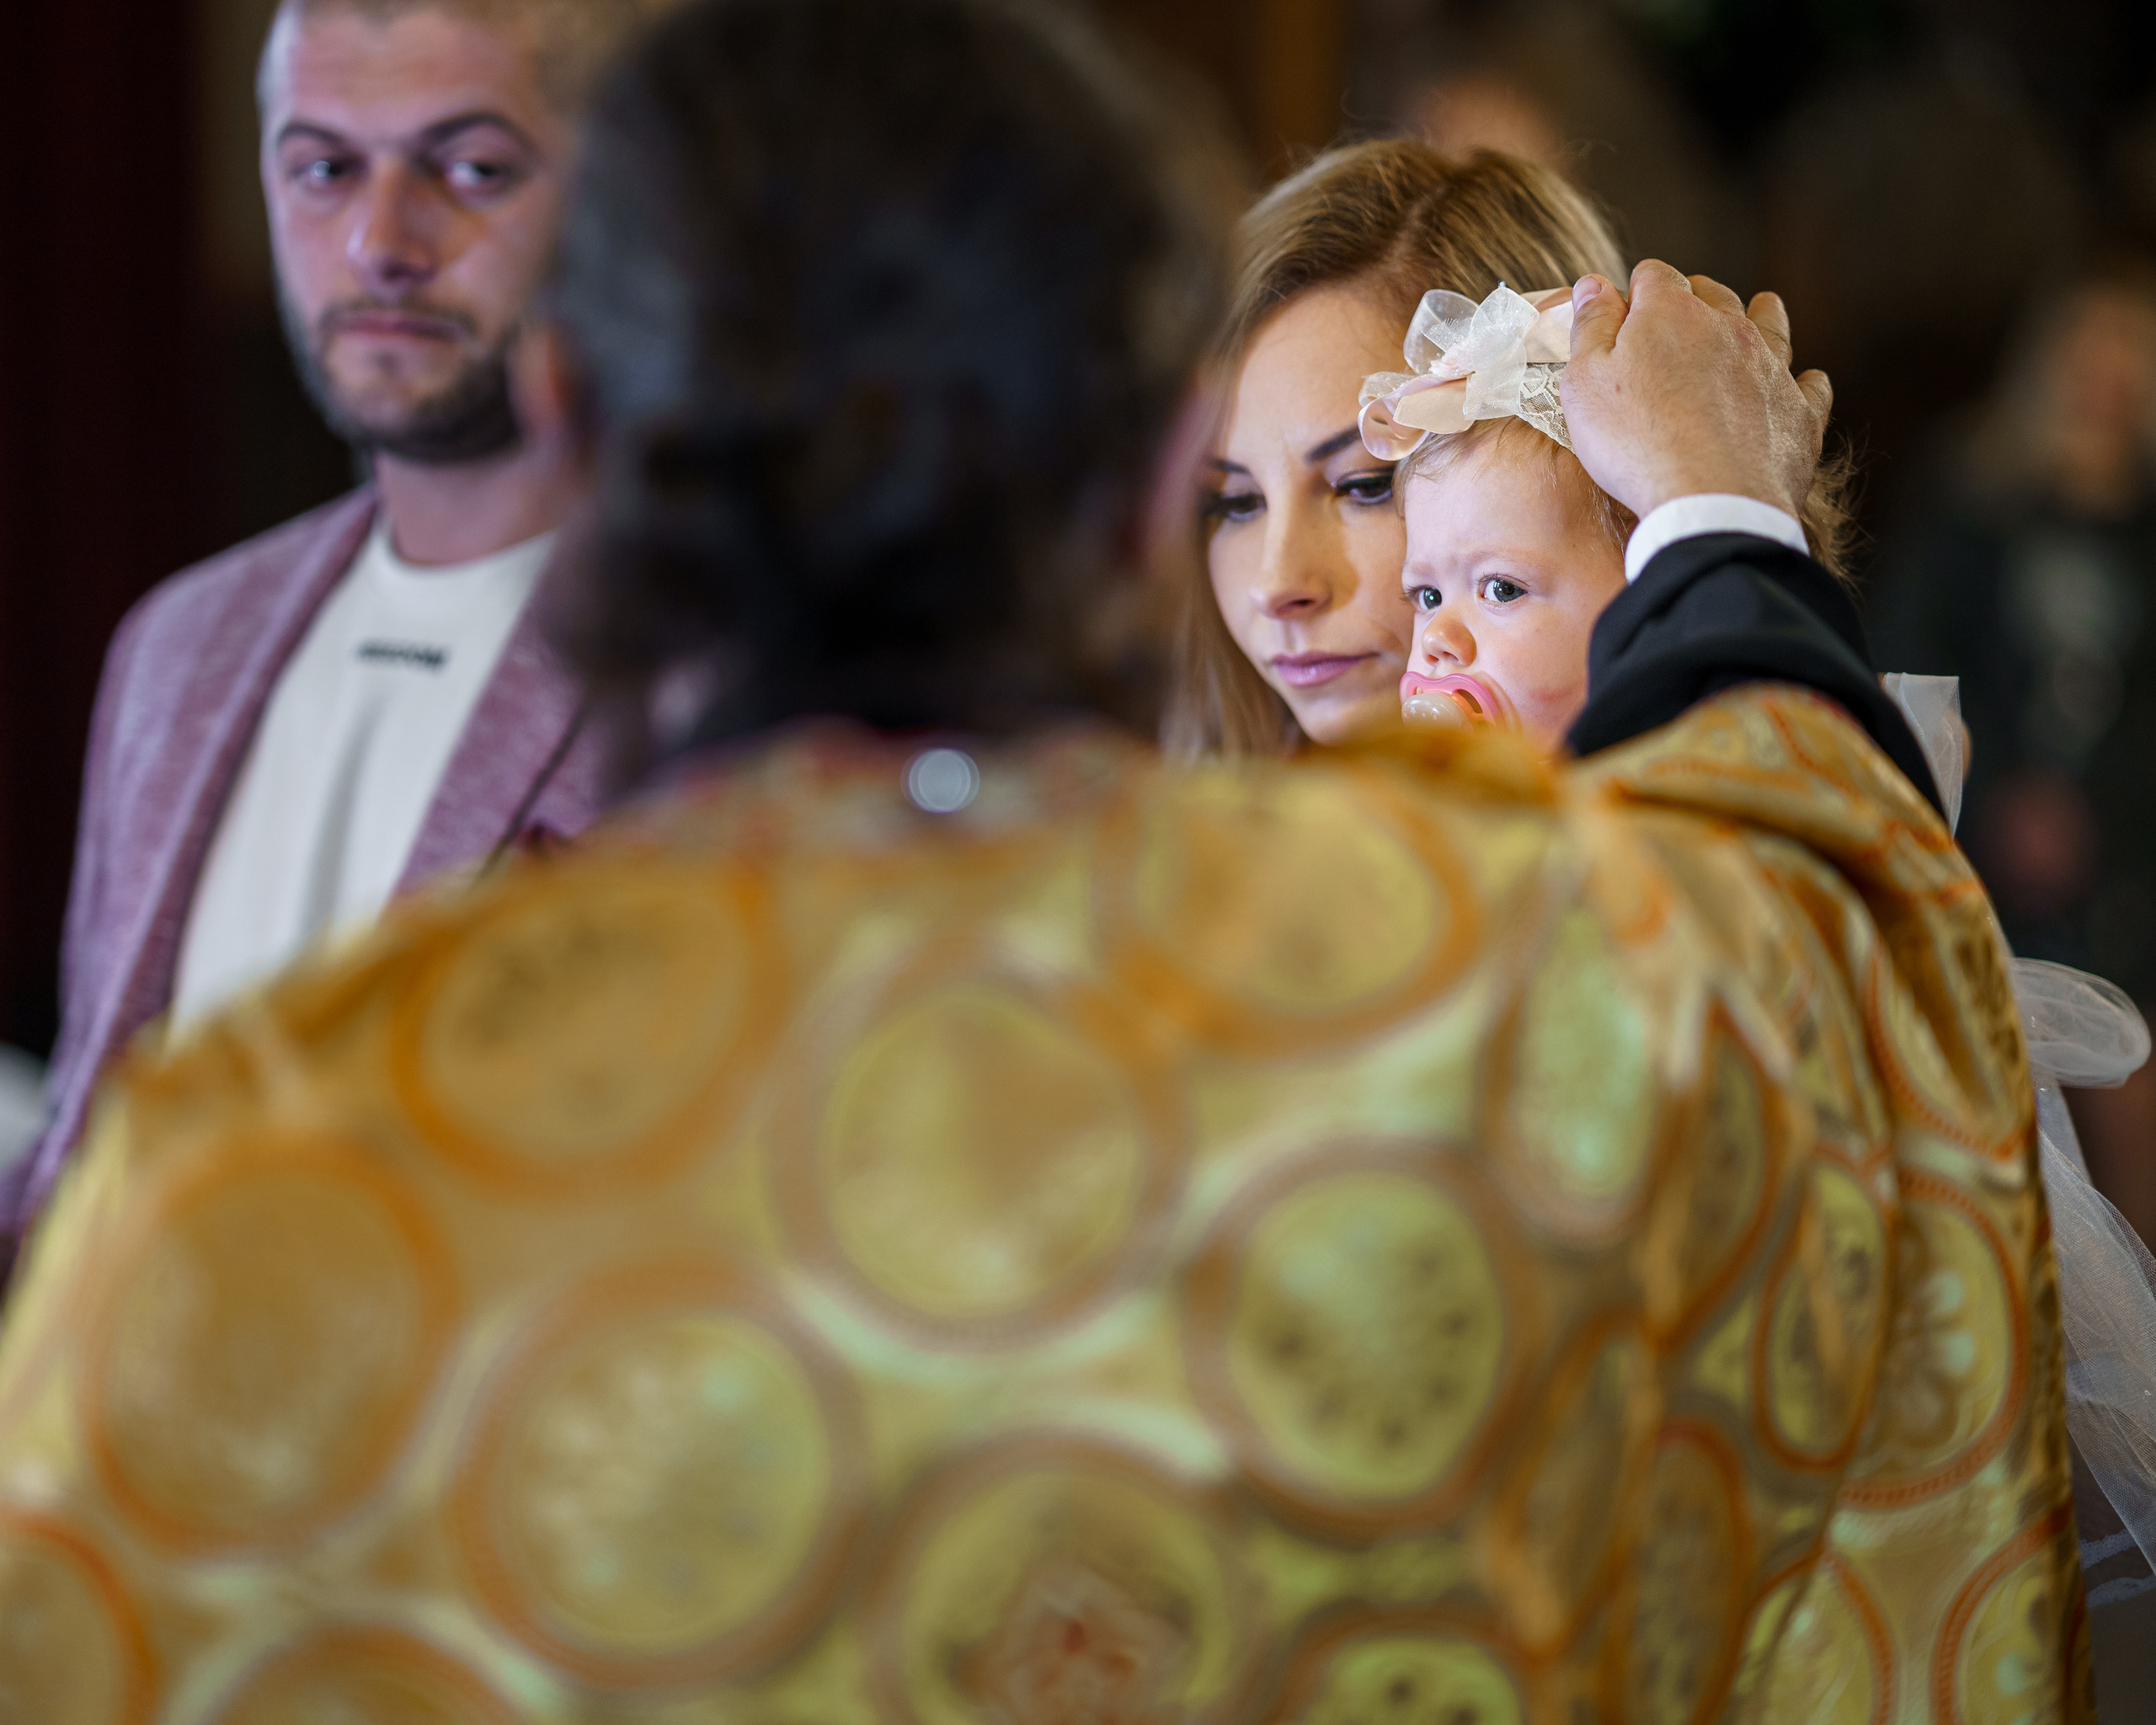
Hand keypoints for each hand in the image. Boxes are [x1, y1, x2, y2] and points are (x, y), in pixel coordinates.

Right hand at [1560, 260, 1833, 520]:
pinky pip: (1809, 383)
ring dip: (1756, 317)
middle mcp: (1728, 326)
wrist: (1710, 503)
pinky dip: (1798, 381)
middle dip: (1689, 303)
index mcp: (1671, 312)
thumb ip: (1590, 327)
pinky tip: (1796, 384)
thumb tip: (1592, 284)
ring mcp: (1770, 366)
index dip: (1634, 293)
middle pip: (1710, 292)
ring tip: (1753, 316)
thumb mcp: (1586, 382)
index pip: (1653, 275)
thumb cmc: (1636, 444)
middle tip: (1671, 332)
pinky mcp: (1799, 411)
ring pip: (1769, 322)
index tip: (1622, 319)